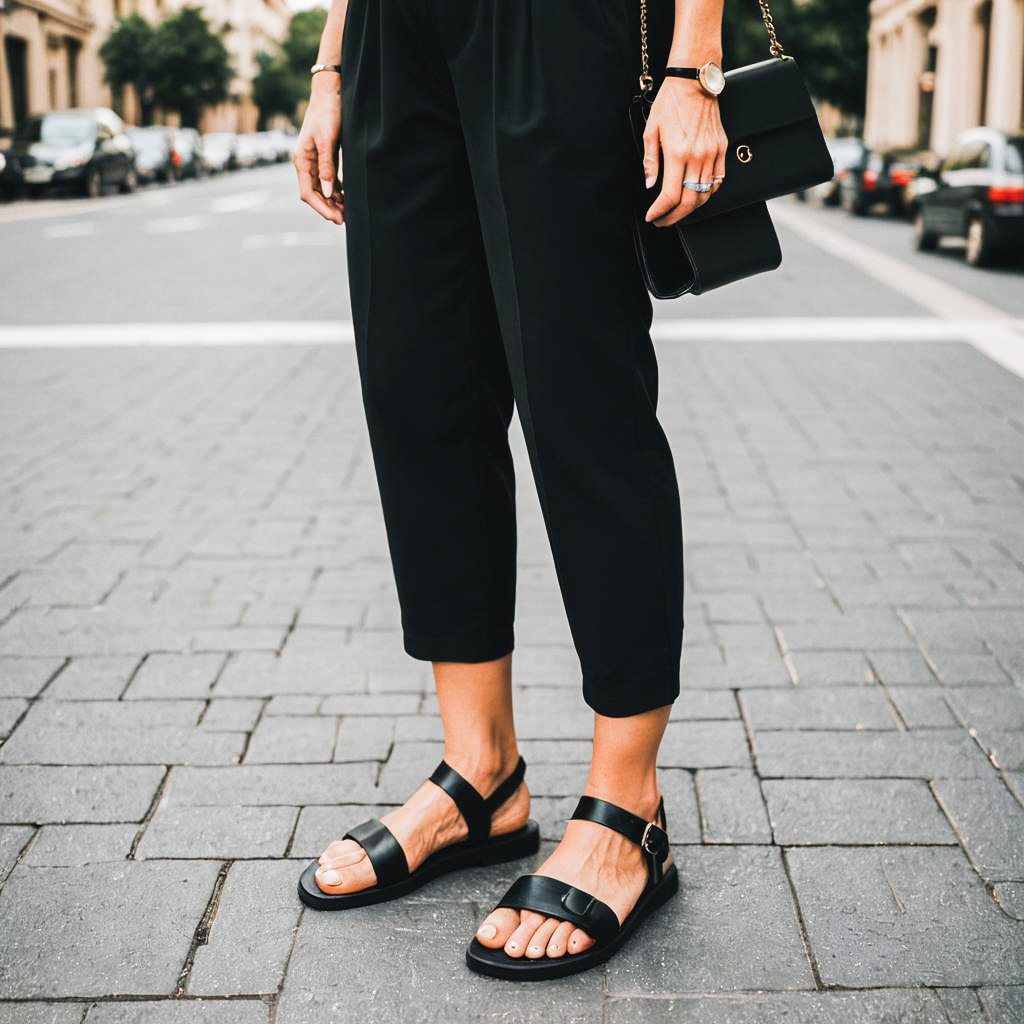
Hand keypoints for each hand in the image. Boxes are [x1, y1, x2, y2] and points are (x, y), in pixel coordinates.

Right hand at [294, 75, 343, 223]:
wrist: (330, 93)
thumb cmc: (327, 113)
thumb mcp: (327, 140)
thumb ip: (326, 166)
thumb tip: (328, 192)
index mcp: (301, 160)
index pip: (308, 193)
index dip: (321, 208)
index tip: (336, 218)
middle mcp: (305, 163)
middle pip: (314, 194)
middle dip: (328, 208)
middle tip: (345, 220)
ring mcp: (314, 162)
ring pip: (322, 189)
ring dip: (333, 202)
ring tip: (348, 213)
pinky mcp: (325, 158)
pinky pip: (329, 181)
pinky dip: (337, 192)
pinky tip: (347, 199)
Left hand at [642, 78, 727, 226]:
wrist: (694, 81)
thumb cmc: (671, 102)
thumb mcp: (651, 131)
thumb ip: (650, 162)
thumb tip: (650, 185)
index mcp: (677, 153)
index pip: (669, 196)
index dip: (660, 211)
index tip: (652, 216)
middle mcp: (697, 156)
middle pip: (689, 201)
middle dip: (673, 216)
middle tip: (662, 221)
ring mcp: (712, 153)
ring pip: (705, 194)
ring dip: (690, 209)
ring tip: (676, 212)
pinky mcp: (721, 148)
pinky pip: (717, 180)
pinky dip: (707, 193)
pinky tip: (695, 196)